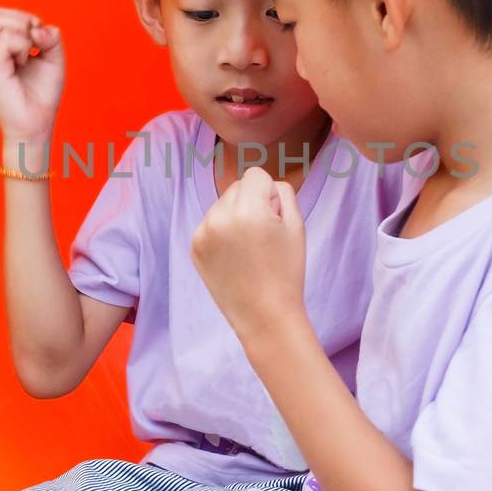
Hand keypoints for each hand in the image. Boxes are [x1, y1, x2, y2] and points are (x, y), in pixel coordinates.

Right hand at [0, 7, 64, 144]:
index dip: (26, 20)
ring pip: (0, 21)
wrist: (37, 123)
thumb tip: (36, 28)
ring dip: (24, 34)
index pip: (3, 15)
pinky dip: (24, 46)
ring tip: (27, 58)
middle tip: (34, 48)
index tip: (38, 43)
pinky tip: (25, 63)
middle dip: (24, 22)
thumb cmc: (42, 94)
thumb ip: (50, 35)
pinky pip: (7, 38)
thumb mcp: (53, 57)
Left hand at [191, 167, 308, 342]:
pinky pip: (211, 223)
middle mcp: (219, 217)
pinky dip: (222, 233)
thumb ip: (282, 192)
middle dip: (251, 203)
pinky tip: (234, 257)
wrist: (265, 316)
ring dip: (235, 216)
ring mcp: (202, 233)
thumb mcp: (297, 225)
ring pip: (222, 204)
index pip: (256, 174)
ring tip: (248, 249)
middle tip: (262, 237)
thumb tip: (263, 184)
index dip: (270, 195)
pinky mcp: (194, 247)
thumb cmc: (287, 271)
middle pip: (237, 187)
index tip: (274, 221)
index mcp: (247, 210)